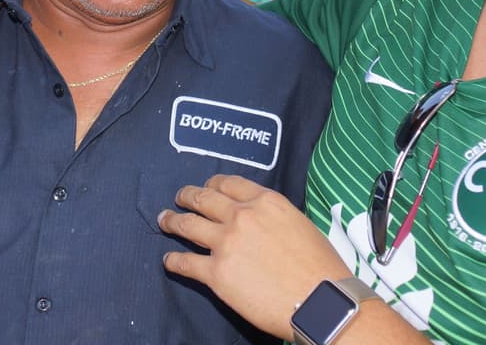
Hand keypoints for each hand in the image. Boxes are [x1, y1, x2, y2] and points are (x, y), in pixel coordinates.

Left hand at [158, 174, 350, 339]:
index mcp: (265, 202)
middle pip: (203, 199)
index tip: (206, 187)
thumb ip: (274, 216)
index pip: (228, 183)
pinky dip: (173, 261)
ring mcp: (226, 243)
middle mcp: (242, 216)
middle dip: (187, 196)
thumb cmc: (320, 268)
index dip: (212, 184)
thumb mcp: (301, 224)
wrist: (321, 302)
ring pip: (187, 225)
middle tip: (180, 198)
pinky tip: (168, 261)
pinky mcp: (216, 273)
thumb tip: (261, 221)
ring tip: (165, 220)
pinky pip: (185, 262)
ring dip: (172, 221)